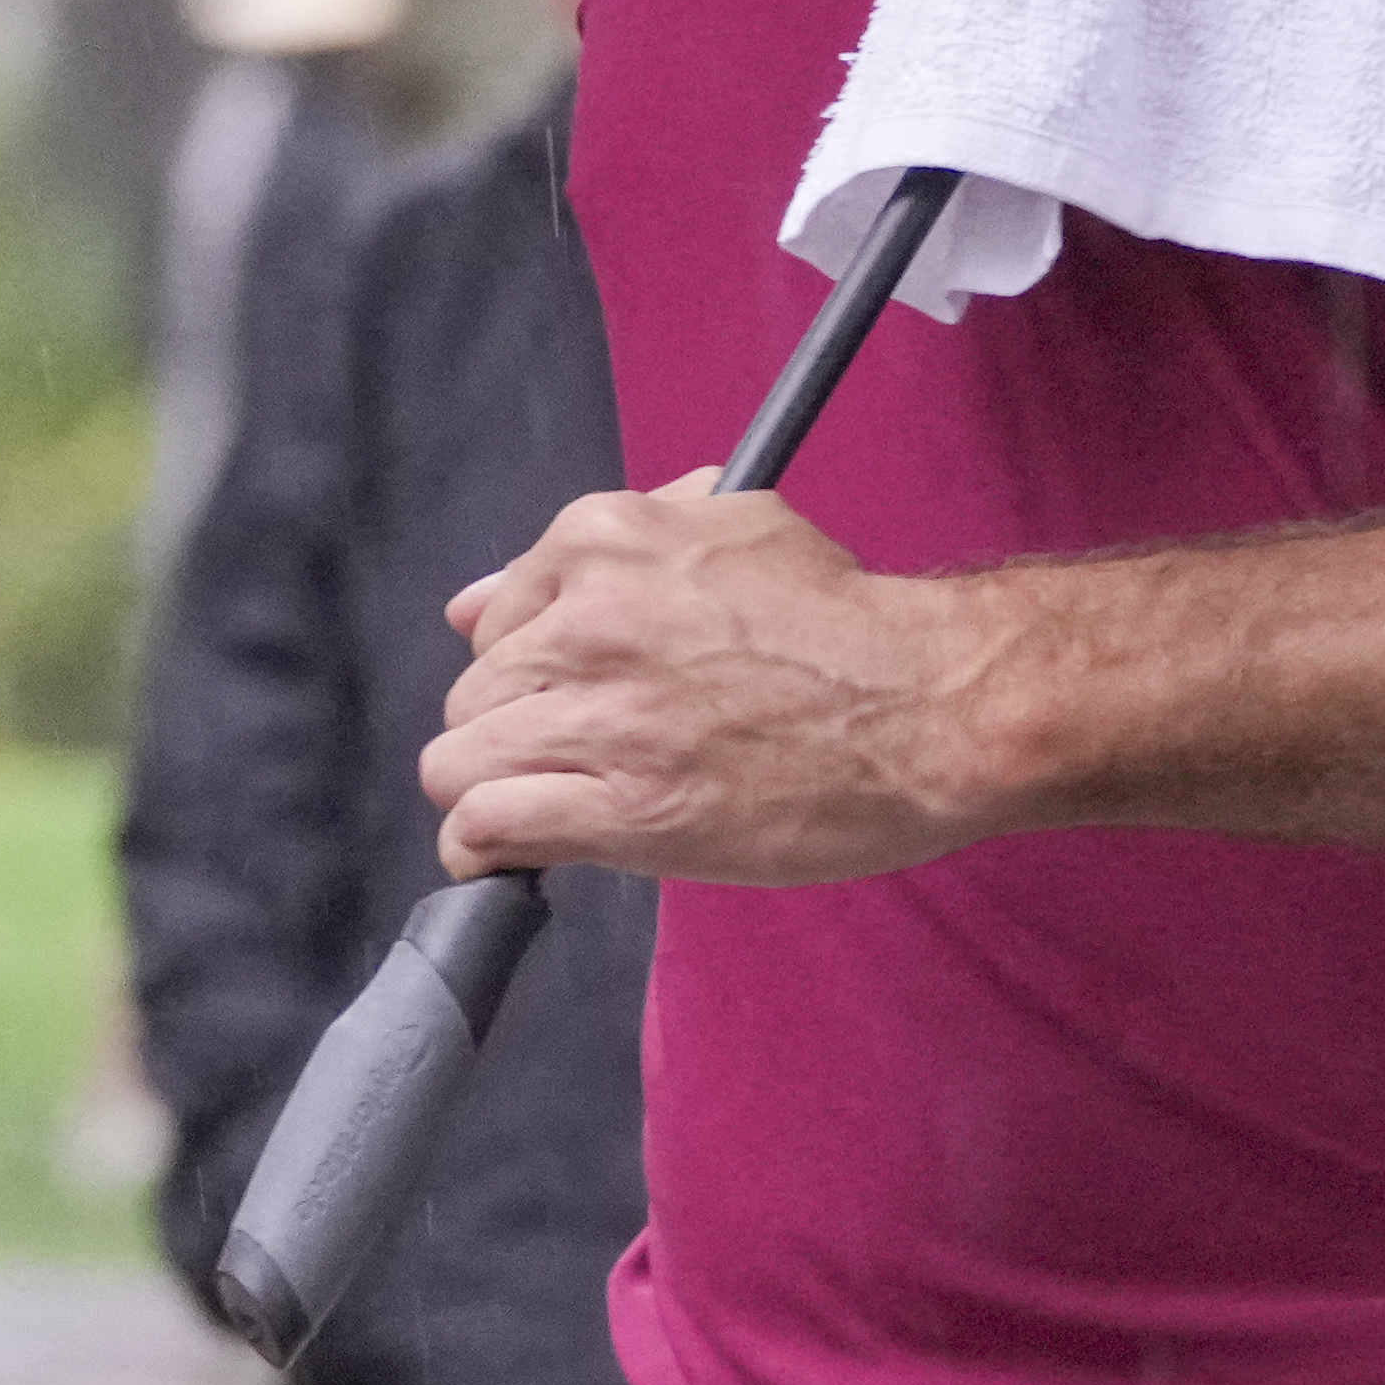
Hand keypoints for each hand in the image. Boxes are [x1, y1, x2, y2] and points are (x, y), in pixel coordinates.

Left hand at [426, 478, 989, 885]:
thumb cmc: (845, 622)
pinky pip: (488, 828)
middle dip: (511, 731)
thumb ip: (610, 548)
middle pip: (471, 693)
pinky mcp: (626, 809)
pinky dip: (486, 850)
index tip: (569, 697)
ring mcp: (604, 717)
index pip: (495, 615)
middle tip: (576, 758)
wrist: (929, 705)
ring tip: (545, 807)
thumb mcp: (734, 528)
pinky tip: (514, 856)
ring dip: (490, 791)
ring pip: (456, 762)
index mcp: (607, 540)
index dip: (529, 667)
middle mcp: (589, 619)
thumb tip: (475, 601)